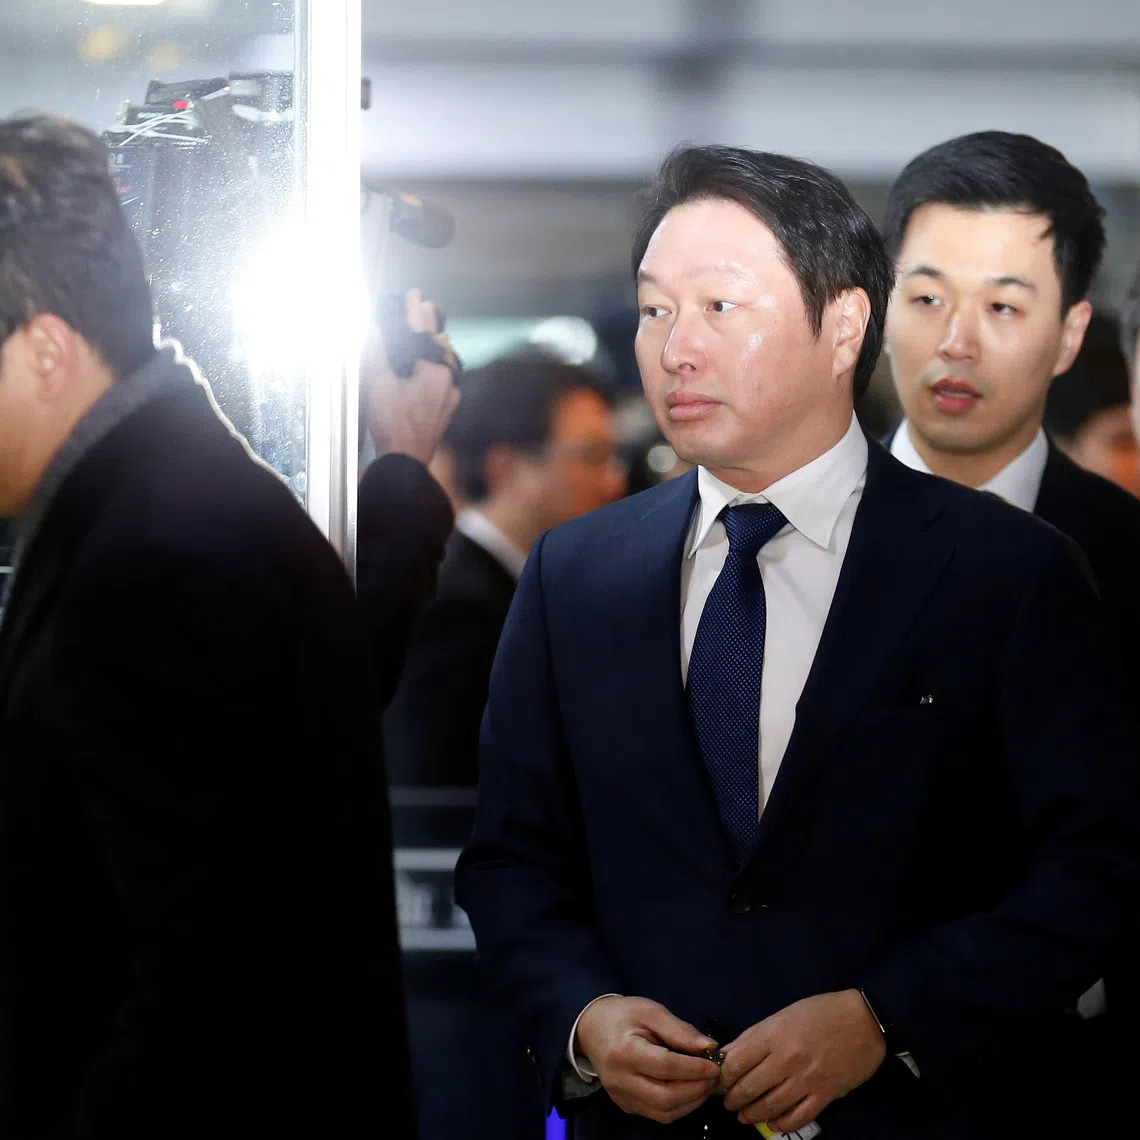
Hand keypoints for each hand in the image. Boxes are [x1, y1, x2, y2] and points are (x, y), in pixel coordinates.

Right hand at [363, 288, 460, 464]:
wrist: (405, 460)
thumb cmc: (393, 425)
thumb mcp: (378, 382)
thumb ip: (378, 351)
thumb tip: (375, 328)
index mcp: (434, 370)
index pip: (423, 331)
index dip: (415, 309)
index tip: (414, 293)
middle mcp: (448, 380)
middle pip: (438, 344)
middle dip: (428, 325)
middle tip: (421, 306)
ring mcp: (450, 396)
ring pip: (444, 361)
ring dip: (433, 345)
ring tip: (427, 331)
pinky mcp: (447, 409)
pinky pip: (444, 379)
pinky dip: (435, 367)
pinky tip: (427, 366)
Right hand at [575, 996, 721, 1123]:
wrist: (590, 1029)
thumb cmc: (622, 1015)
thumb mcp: (650, 1011)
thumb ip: (679, 1029)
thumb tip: (709, 1047)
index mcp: (624, 1052)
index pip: (665, 1067)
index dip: (694, 1069)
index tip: (715, 1064)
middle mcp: (620, 1080)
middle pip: (665, 1097)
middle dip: (696, 1089)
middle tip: (713, 1077)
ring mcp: (622, 1097)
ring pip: (664, 1112)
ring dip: (691, 1102)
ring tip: (705, 1084)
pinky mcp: (626, 1105)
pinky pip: (657, 1114)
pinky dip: (679, 1106)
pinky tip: (689, 1091)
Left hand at [720, 990, 885, 1133]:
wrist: (864, 1020)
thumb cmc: (820, 1012)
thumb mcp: (782, 1015)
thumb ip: (753, 1036)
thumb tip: (727, 1053)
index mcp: (773, 1035)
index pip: (736, 1064)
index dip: (723, 1077)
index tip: (721, 1081)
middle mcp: (787, 1059)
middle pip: (749, 1088)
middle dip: (734, 1099)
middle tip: (730, 1102)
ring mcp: (807, 1080)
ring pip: (770, 1106)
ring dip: (752, 1115)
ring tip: (744, 1116)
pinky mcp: (825, 1095)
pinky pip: (798, 1117)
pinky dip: (781, 1124)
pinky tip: (773, 1124)